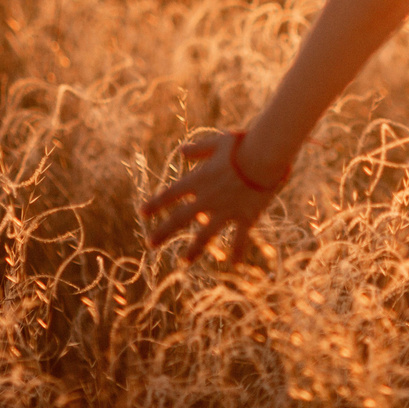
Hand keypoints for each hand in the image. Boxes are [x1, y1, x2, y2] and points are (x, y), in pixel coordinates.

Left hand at [138, 128, 285, 263]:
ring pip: (205, 235)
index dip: (155, 203)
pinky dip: (237, 251)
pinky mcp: (245, 217)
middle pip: (180, 219)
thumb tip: (181, 152)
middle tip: (150, 244)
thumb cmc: (243, 144)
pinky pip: (240, 238)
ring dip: (194, 248)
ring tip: (184, 260)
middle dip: (163, 232)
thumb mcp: (218, 142)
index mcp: (198, 180)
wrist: (266, 156)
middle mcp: (207, 199)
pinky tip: (234, 264)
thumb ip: (199, 148)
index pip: (170, 194)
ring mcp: (226, 211)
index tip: (142, 212)